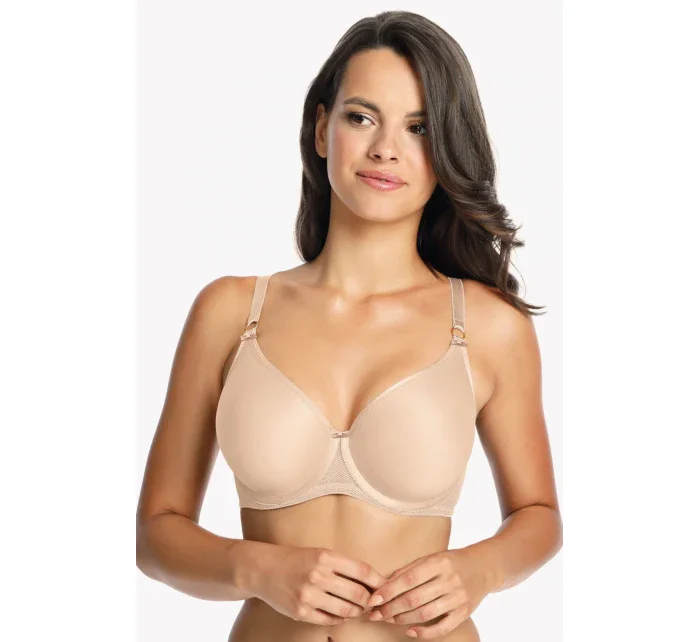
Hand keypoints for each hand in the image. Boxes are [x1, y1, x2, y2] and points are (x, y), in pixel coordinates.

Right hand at [252, 545, 388, 626]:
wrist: (265, 569)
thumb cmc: (297, 559)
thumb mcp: (320, 553)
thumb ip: (343, 565)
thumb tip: (371, 580)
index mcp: (325, 557)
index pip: (362, 570)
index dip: (377, 580)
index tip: (384, 586)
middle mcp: (317, 575)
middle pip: (357, 593)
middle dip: (369, 600)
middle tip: (372, 600)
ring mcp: (308, 595)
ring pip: (346, 610)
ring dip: (356, 611)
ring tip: (357, 607)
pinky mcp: (301, 612)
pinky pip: (329, 620)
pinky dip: (340, 618)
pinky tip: (340, 613)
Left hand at [365, 548, 496, 638]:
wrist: (484, 567)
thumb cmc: (451, 561)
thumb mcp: (431, 558)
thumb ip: (409, 570)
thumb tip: (384, 585)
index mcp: (438, 563)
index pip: (408, 579)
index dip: (389, 591)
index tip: (373, 599)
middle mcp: (449, 580)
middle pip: (414, 598)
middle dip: (391, 608)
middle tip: (376, 614)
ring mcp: (458, 598)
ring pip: (425, 614)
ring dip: (403, 619)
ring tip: (389, 620)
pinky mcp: (464, 612)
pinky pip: (442, 627)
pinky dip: (424, 632)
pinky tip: (409, 631)